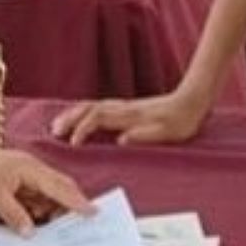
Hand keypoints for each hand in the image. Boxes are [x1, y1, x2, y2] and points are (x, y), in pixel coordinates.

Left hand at [0, 145, 93, 234]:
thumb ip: (15, 214)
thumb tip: (31, 232)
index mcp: (29, 167)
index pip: (59, 186)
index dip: (77, 201)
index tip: (93, 213)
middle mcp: (29, 172)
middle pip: (56, 190)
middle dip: (69, 206)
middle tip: (81, 225)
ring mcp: (20, 180)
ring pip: (44, 198)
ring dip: (51, 213)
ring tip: (59, 231)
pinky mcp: (11, 189)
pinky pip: (30, 202)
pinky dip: (36, 214)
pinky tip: (37, 226)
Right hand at [48, 85, 212, 146]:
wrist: (191, 102)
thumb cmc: (181, 121)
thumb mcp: (167, 132)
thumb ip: (145, 135)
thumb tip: (121, 140)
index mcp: (130, 115)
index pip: (98, 117)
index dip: (83, 129)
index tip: (74, 143)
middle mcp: (123, 108)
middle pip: (88, 108)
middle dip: (70, 119)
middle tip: (54, 131)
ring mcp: (123, 106)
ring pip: (90, 106)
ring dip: (72, 114)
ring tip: (57, 126)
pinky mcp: (125, 108)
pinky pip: (97, 107)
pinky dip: (82, 112)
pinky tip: (76, 118)